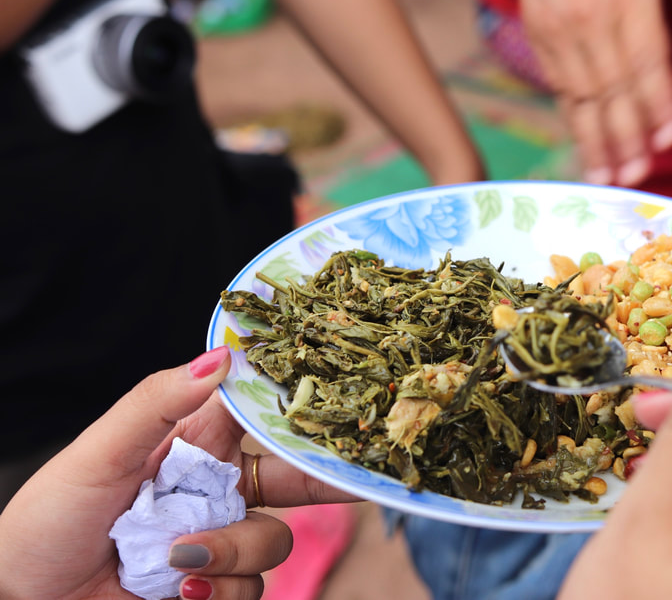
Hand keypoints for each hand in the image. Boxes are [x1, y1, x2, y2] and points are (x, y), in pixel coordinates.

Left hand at [0, 346, 354, 599]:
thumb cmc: (48, 521)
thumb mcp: (99, 452)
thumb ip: (158, 403)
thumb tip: (220, 356)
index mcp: (195, 443)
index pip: (261, 415)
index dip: (300, 410)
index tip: (337, 402)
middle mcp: (217, 490)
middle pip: (294, 478)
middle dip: (330, 478)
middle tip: (362, 476)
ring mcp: (219, 541)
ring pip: (272, 540)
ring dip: (233, 550)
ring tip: (180, 558)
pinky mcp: (216, 585)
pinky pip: (250, 587)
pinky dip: (219, 588)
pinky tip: (181, 588)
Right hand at [498, 0, 671, 185]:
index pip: (647, 57)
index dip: (659, 100)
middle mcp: (593, 18)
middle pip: (614, 86)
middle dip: (628, 134)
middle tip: (643, 174)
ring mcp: (563, 32)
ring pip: (584, 96)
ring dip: (599, 140)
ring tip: (612, 178)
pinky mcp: (541, 41)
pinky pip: (561, 90)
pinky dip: (575, 124)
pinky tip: (588, 152)